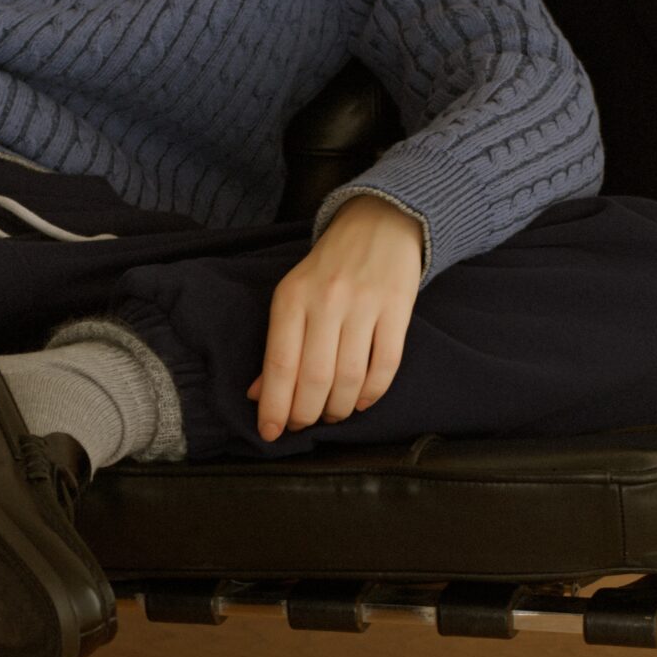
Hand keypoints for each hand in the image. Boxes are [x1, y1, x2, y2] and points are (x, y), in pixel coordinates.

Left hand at [247, 194, 421, 440]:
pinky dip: (372, 393)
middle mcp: (326, 300)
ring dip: (338, 408)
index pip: (279, 364)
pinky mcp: (397, 309)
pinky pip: (385, 365)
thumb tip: (259, 394)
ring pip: (350, 377)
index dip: (275, 406)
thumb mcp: (293, 295)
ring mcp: (364, 304)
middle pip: (315, 378)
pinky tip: (360, 401)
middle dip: (306, 413)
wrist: (379, 223)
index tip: (271, 433)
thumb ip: (277, 344)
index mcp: (292, 297)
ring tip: (331, 414)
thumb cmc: (328, 267)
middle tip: (303, 424)